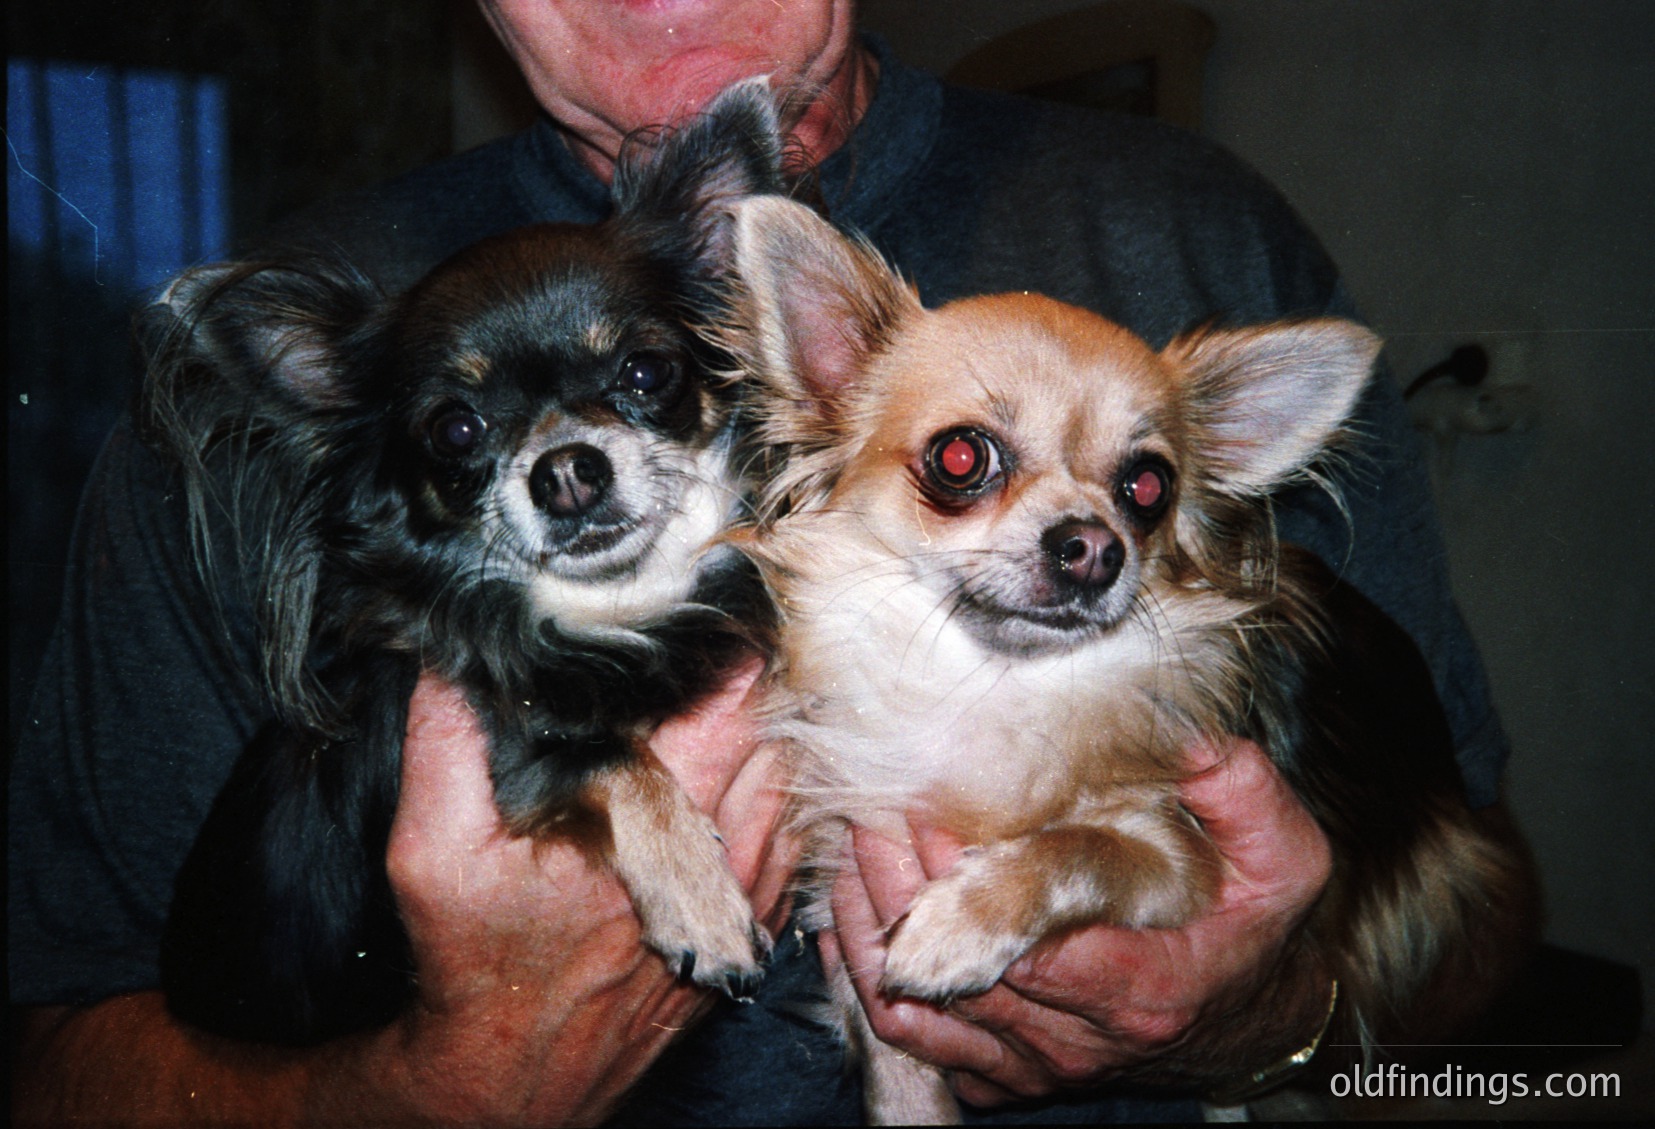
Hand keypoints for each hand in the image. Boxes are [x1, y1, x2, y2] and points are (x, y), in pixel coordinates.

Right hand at [342, 657, 790, 1125]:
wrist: (511, 1078)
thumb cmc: (472, 963)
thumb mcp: (431, 850)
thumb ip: (445, 741)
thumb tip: (452, 652)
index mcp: (644, 827)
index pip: (728, 711)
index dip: (728, 652)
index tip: (713, 612)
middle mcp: (711, 861)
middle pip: (772, 740)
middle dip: (753, 686)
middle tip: (720, 642)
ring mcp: (739, 900)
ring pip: (790, 789)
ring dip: (770, 740)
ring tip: (730, 697)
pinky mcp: (746, 931)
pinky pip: (792, 843)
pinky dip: (777, 801)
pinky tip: (742, 775)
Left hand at [822, 737, 1333, 1107]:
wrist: (1244, 1020)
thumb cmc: (1253, 927)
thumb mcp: (1283, 858)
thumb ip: (1244, 792)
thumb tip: (1186, 731)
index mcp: (1142, 986)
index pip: (1032, 944)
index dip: (972, 884)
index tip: (933, 813)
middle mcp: (1078, 1040)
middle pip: (957, 971)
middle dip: (902, 885)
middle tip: (872, 808)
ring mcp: (1034, 1066)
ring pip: (917, 1009)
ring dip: (870, 925)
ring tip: (852, 843)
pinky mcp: (1002, 1077)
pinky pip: (911, 1042)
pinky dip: (868, 978)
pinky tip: (849, 911)